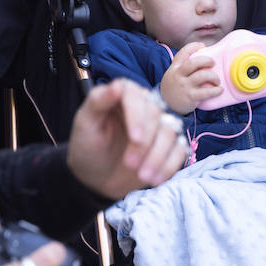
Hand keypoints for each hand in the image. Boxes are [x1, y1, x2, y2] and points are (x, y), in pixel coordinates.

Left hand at [67, 78, 188, 197]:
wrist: (96, 175)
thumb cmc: (88, 145)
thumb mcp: (85, 123)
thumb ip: (98, 101)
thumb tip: (118, 85)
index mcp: (124, 95)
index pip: (137, 97)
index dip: (138, 118)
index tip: (135, 139)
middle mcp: (145, 106)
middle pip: (156, 116)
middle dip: (145, 143)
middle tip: (129, 164)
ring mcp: (159, 126)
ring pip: (170, 134)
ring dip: (157, 157)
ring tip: (142, 176)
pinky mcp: (169, 146)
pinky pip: (180, 151)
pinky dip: (169, 166)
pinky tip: (154, 180)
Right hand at [159, 42, 221, 113]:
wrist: (166, 106)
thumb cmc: (174, 88)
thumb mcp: (173, 75)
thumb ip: (183, 67)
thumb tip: (202, 59)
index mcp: (175, 68)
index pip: (183, 52)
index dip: (193, 46)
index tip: (202, 46)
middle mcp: (178, 75)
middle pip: (193, 63)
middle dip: (206, 60)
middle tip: (213, 63)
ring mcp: (184, 86)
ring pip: (202, 75)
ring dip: (213, 76)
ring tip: (217, 80)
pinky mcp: (190, 97)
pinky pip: (206, 92)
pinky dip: (215, 90)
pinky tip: (219, 90)